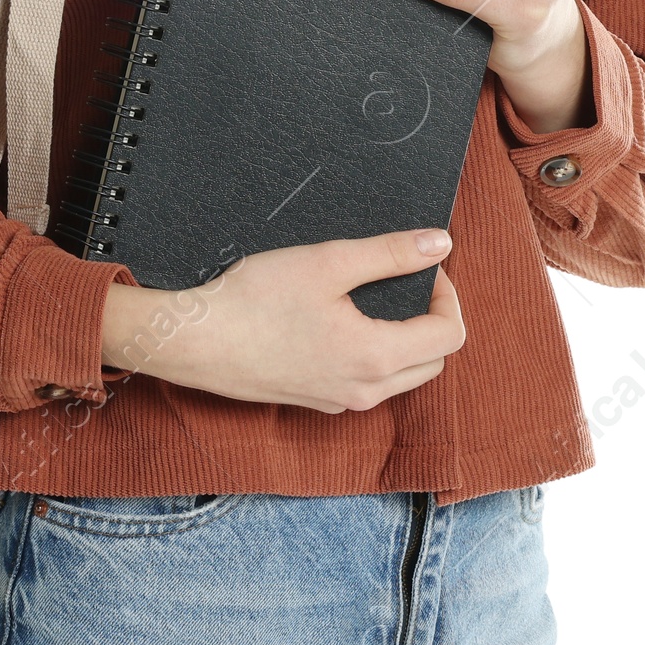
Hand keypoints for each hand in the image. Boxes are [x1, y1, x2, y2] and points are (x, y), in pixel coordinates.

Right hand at [99, 230, 464, 413]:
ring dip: (408, 341)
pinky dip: (376, 356)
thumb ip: (390, 253)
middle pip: (433, 362)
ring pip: (402, 378)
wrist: (196, 341)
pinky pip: (368, 385)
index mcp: (376, 358)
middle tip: (406, 281)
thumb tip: (441, 244)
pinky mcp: (317, 401)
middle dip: (433, 320)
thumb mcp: (328, 262)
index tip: (422, 266)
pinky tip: (344, 324)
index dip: (446, 294)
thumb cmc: (255, 300)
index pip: (449, 336)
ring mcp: (339, 401)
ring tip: (378, 299)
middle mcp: (365, 391)